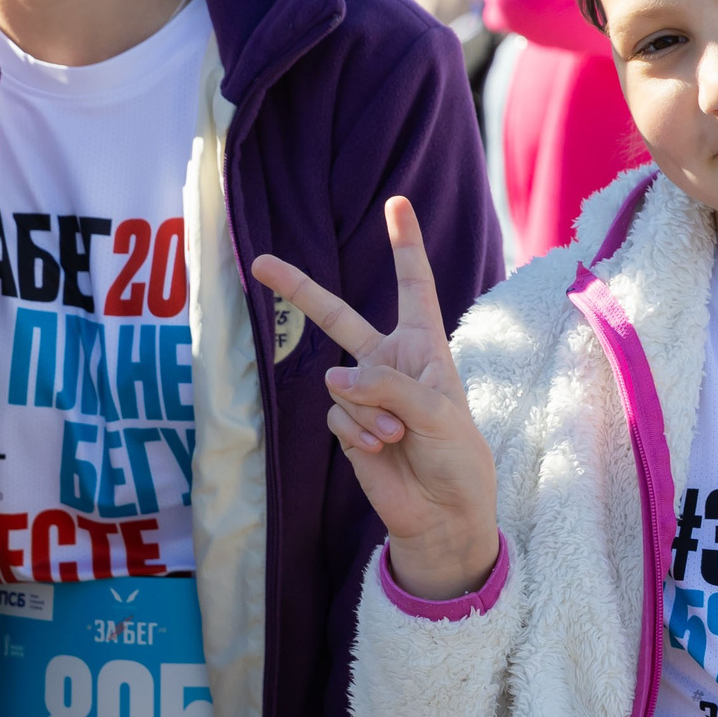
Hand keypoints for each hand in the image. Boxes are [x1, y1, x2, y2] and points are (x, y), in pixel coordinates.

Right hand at [251, 197, 499, 600]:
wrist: (443, 512)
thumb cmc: (457, 457)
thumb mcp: (438, 413)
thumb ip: (387, 388)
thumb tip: (332, 380)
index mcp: (425, 346)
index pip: (414, 286)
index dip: (405, 245)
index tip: (398, 204)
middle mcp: (390, 363)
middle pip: (338, 316)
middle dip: (299, 290)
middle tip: (260, 263)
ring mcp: (364, 394)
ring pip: (339, 384)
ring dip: (367, 412)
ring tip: (398, 437)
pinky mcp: (348, 426)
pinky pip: (336, 416)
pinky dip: (358, 433)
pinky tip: (382, 450)